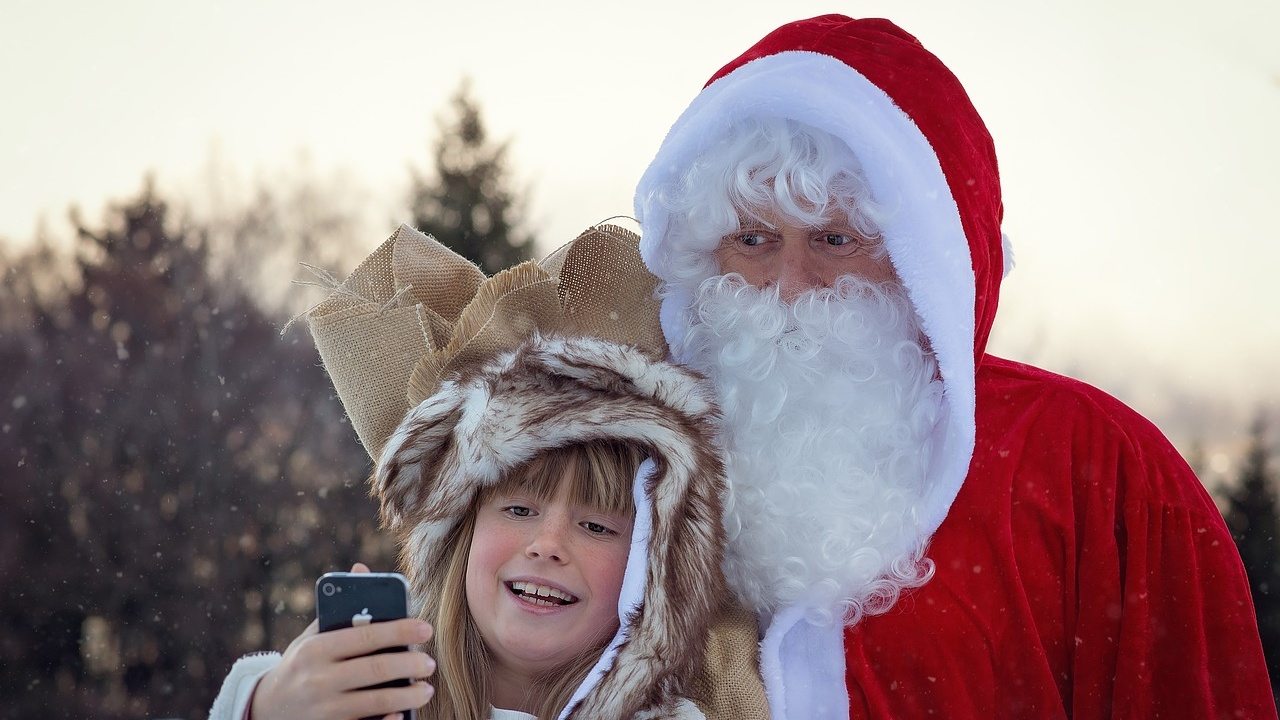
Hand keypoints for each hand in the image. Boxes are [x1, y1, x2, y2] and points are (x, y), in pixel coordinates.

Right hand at [250, 563, 435, 719]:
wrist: (267, 709)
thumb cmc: (301, 665)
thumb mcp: (311, 636)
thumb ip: (339, 609)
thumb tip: (361, 568)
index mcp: (316, 649)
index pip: (365, 636)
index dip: (400, 631)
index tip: (425, 629)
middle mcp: (319, 679)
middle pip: (375, 670)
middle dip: (409, 665)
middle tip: (430, 663)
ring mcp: (324, 709)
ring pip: (375, 702)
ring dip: (407, 695)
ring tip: (426, 689)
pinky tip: (401, 715)